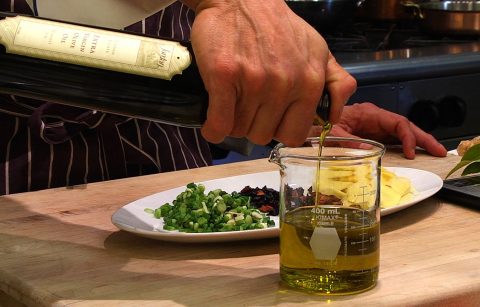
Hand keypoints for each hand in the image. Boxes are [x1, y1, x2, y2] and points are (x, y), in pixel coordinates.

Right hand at [182, 0, 355, 145]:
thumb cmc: (278, 27)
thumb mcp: (318, 49)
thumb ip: (335, 82)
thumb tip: (333, 117)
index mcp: (310, 82)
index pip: (294, 135)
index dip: (278, 129)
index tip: (270, 118)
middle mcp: (284, 84)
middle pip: (263, 135)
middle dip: (253, 125)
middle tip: (247, 105)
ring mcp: (254, 81)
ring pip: (240, 130)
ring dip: (233, 124)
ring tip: (233, 103)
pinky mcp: (224, 76)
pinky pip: (219, 125)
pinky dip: (213, 129)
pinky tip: (212, 122)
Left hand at [309, 103, 446, 158]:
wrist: (312, 122)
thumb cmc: (321, 124)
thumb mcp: (331, 132)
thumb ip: (347, 140)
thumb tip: (368, 151)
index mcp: (369, 114)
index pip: (396, 122)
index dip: (406, 136)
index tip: (410, 152)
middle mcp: (375, 118)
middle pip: (405, 126)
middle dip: (423, 138)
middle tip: (440, 151)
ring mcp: (375, 126)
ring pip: (401, 132)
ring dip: (418, 142)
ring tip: (434, 152)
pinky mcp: (373, 134)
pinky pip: (392, 139)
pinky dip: (405, 146)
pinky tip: (415, 154)